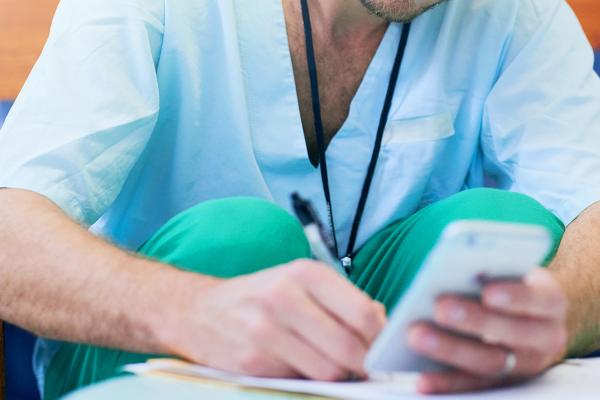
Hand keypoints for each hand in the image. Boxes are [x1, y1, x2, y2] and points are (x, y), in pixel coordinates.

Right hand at [163, 260, 385, 380]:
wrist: (199, 311)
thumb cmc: (259, 296)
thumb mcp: (298, 282)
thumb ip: (342, 299)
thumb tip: (382, 321)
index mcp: (304, 273)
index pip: (362, 312)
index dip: (380, 337)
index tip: (383, 348)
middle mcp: (285, 297)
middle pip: (349, 346)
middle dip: (365, 363)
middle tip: (366, 367)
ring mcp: (266, 330)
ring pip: (329, 369)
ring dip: (340, 374)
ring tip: (336, 365)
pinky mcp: (252, 360)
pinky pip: (301, 379)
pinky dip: (310, 378)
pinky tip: (304, 365)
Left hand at [407, 268, 567, 393]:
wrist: (530, 316)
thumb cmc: (509, 283)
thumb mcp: (509, 272)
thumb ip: (490, 270)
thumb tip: (451, 270)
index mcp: (551, 303)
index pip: (539, 300)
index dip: (515, 297)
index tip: (488, 292)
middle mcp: (544, 338)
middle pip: (511, 333)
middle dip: (473, 320)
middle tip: (440, 307)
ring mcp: (523, 365)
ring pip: (489, 362)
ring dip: (450, 350)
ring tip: (416, 335)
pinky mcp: (500, 383)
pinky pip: (472, 386)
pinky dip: (445, 383)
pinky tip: (421, 379)